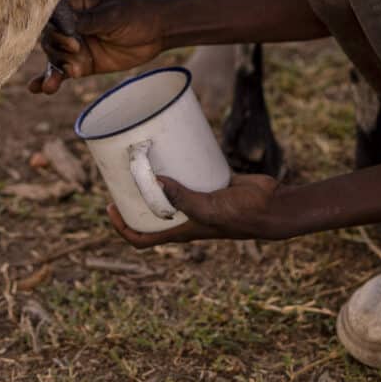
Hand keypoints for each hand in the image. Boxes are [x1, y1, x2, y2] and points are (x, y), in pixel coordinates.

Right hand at [30, 0, 168, 94]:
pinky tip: (38, 89)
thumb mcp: (114, 15)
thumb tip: (66, 22)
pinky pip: (62, 72)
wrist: (158, 32)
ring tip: (50, 85)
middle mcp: (71, 24)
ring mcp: (76, 45)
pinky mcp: (83, 63)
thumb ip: (90, 21)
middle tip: (77, 51)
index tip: (72, 37)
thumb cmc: (137, 14)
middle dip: (58, 49)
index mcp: (76, 4)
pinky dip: (51, 79)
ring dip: (50, 70)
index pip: (53, 14)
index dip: (56, 27)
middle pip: (50, 38)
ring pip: (54, 57)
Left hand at [109, 171, 285, 245]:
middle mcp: (185, 215)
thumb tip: (156, 181)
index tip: (109, 207)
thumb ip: (184, 197)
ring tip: (142, 155)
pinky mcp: (210, 182)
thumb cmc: (242, 215)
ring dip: (154, 176)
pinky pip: (187, 172)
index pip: (142, 238)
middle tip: (122, 173)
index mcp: (181, 229)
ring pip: (168, 189)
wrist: (271, 205)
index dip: (122, 228)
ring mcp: (197, 198)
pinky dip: (178, 161)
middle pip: (150, 211)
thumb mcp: (209, 209)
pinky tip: (173, 143)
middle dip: (133, 196)